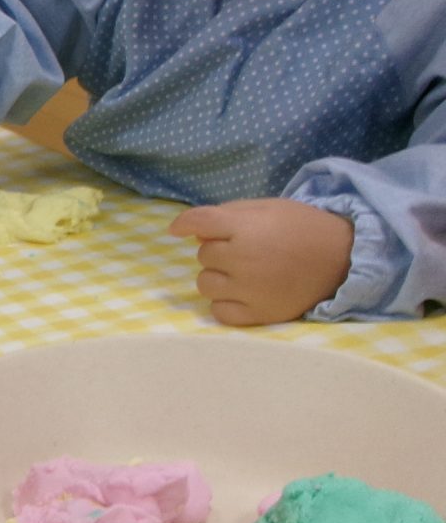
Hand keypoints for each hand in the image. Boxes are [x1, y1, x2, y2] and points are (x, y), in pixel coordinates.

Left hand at [170, 198, 353, 325]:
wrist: (345, 259)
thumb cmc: (303, 228)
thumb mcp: (269, 209)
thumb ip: (230, 215)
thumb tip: (195, 233)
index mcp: (247, 228)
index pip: (200, 222)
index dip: (184, 223)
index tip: (176, 229)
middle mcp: (244, 259)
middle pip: (203, 255)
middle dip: (218, 250)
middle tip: (245, 249)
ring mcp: (251, 289)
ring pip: (205, 284)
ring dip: (218, 277)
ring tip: (244, 273)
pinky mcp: (260, 314)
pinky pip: (219, 312)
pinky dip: (225, 303)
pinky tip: (243, 294)